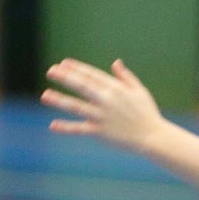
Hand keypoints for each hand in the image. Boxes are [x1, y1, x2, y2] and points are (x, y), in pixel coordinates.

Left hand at [42, 58, 164, 151]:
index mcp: (116, 89)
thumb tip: (115, 62)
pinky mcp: (100, 131)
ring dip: (60, 100)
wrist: (153, 137)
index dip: (77, 68)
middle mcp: (107, 100)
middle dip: (65, 77)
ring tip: (45, 95)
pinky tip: (52, 125)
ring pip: (76, 107)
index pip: (92, 75)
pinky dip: (66, 127)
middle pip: (82, 86)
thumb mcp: (139, 90)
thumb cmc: (147, 113)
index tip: (63, 63)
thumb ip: (125, 77)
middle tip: (50, 71)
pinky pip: (80, 129)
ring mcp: (102, 116)